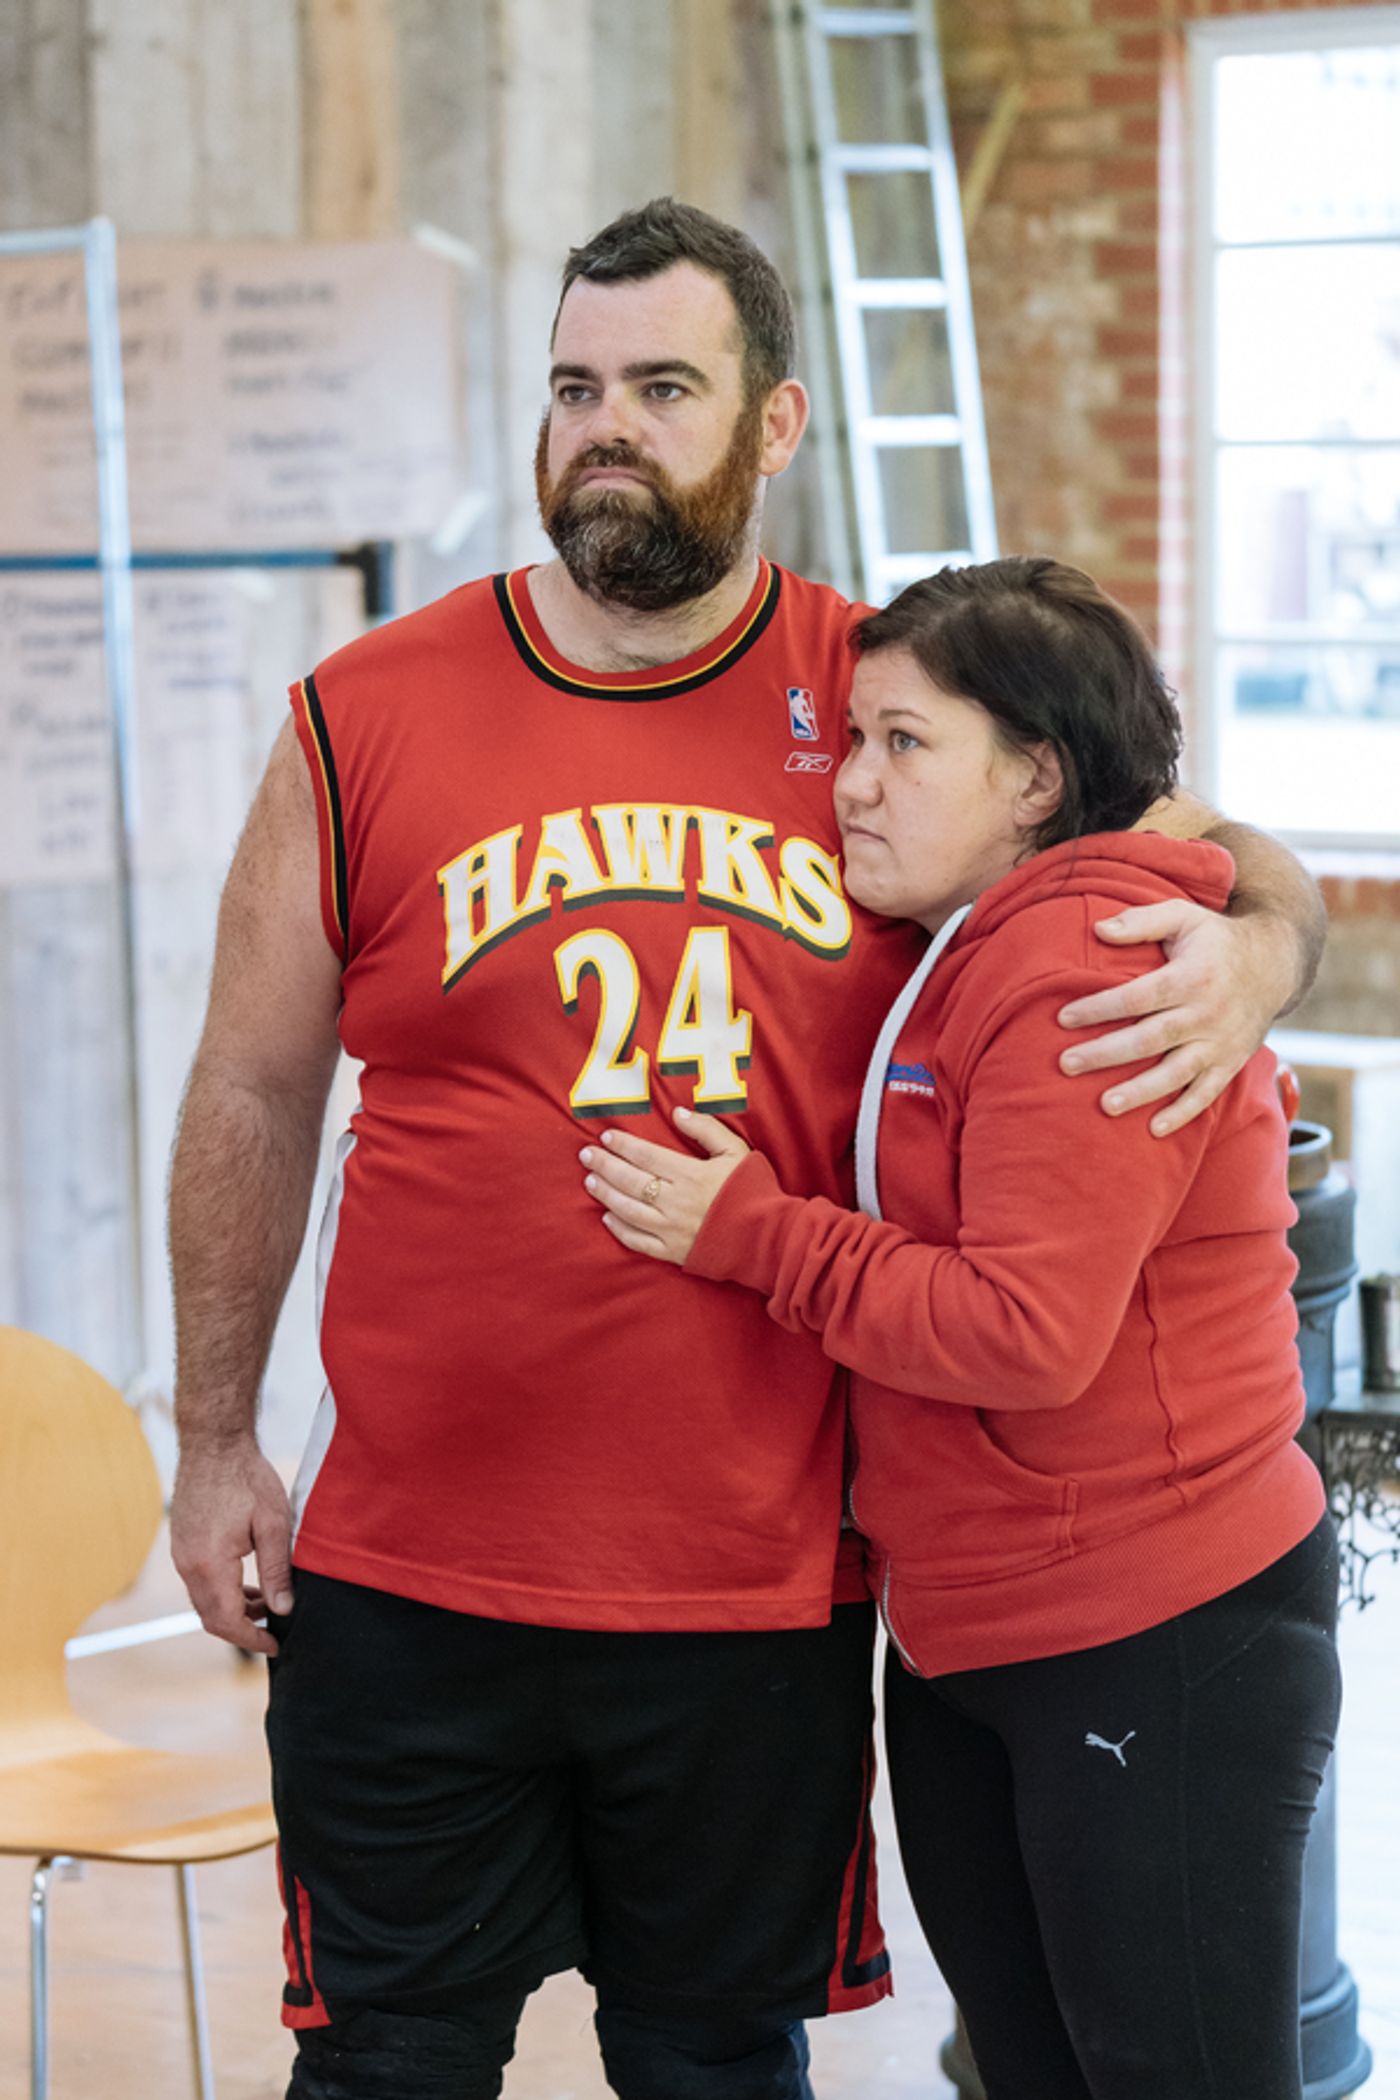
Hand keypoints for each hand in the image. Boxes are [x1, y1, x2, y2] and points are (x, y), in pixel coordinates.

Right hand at [170, 1440, 293, 1655]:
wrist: (213, 1444)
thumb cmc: (247, 1478)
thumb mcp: (272, 1524)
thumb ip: (276, 1571)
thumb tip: (283, 1609)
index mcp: (211, 1564)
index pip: (227, 1622)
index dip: (252, 1640)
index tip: (275, 1645)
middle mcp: (188, 1565)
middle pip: (211, 1618)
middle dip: (242, 1630)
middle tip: (273, 1631)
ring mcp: (181, 1555)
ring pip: (204, 1601)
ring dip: (232, 1611)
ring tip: (266, 1604)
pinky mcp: (182, 1545)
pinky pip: (199, 1583)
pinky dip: (222, 1593)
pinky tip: (246, 1585)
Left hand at [580, 1107, 750, 1263]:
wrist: (767, 1238)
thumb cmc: (753, 1190)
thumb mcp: (736, 1151)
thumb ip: (707, 1129)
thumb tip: (678, 1113)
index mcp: (690, 1175)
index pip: (646, 1156)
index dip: (623, 1145)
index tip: (606, 1137)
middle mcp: (674, 1202)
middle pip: (630, 1181)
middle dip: (605, 1166)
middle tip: (586, 1155)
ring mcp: (671, 1229)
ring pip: (627, 1210)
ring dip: (606, 1194)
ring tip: (590, 1181)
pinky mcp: (672, 1252)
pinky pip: (637, 1241)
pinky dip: (619, 1229)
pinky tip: (607, 1218)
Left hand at [1057, 900, 1290, 1136]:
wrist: (1276, 962)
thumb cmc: (1216, 939)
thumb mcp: (1183, 916)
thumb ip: (1141, 921)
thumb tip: (1099, 929)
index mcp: (1192, 976)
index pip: (1138, 996)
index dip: (1099, 1008)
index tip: (1063, 1018)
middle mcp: (1207, 1013)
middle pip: (1150, 1038)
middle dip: (1107, 1053)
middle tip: (1067, 1064)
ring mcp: (1221, 1042)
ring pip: (1177, 1073)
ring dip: (1141, 1091)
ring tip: (1105, 1105)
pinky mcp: (1231, 1062)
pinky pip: (1207, 1093)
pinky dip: (1184, 1113)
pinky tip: (1155, 1129)